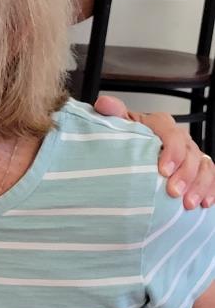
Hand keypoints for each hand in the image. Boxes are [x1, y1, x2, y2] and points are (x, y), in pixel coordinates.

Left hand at [94, 95, 214, 208]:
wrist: (133, 150)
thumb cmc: (127, 138)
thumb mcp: (118, 125)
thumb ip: (113, 113)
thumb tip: (104, 103)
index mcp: (160, 124)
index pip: (172, 134)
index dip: (171, 152)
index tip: (163, 170)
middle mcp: (179, 137)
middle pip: (190, 153)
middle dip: (184, 174)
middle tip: (173, 192)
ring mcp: (191, 153)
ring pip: (203, 166)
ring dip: (198, 186)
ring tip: (188, 204)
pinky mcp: (198, 168)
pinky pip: (211, 176)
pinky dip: (210, 190)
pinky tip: (204, 203)